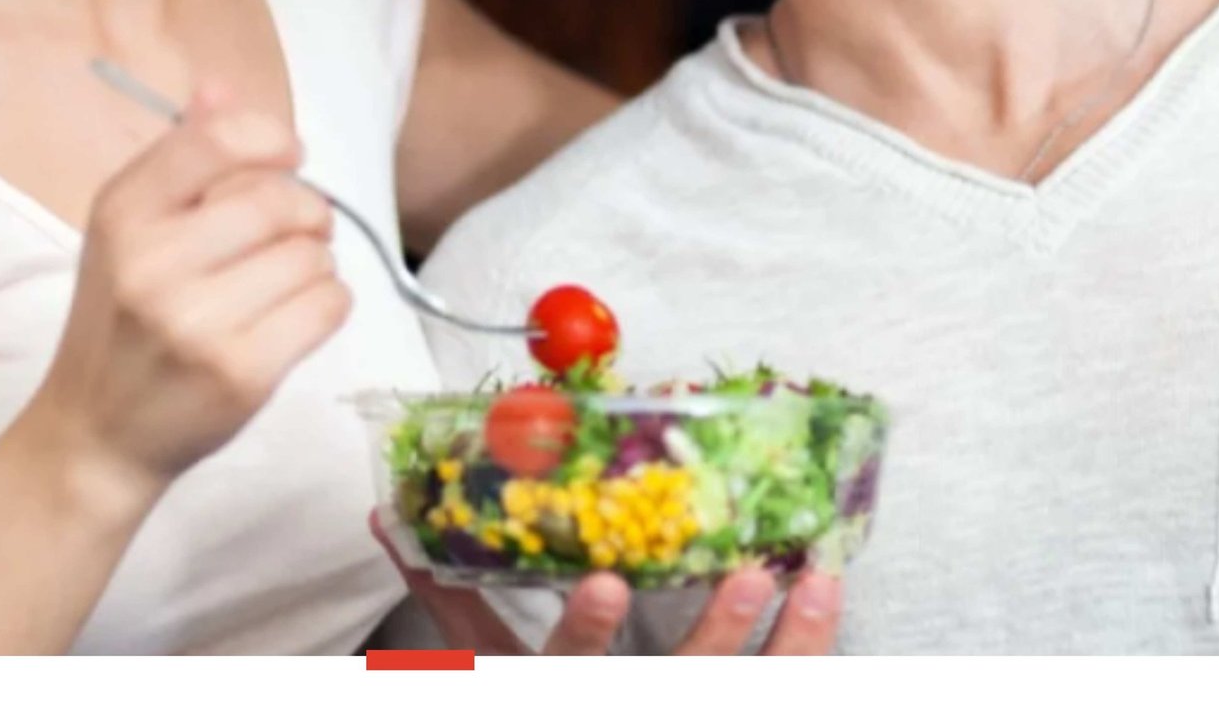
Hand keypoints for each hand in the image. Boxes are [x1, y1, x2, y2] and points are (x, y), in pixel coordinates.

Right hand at [24, 84, 351, 512]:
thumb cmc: (122, 320)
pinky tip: (296, 314)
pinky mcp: (240, 372)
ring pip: (310, 255)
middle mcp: (152, 263)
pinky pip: (327, 305)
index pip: (217, 140)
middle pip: (277, 200)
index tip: (289, 157)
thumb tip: (221, 86)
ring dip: (316, 262)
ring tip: (284, 281)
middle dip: (307, 209)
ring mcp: (195, 322)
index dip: (271, 139)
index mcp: (123, 213)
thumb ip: (181, 157)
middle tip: (300, 229)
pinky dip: (329, 302)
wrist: (96, 433)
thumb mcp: (129, 230)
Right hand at [371, 511, 842, 654]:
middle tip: (749, 576)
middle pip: (671, 684)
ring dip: (788, 641)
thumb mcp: (482, 669)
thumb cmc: (539, 697)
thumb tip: (389, 520)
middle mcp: (618, 708)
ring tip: (812, 582)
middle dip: (716, 636)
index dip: (587, 631)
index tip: (609, 583)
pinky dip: (810, 651)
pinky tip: (829, 599)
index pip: (565, 665)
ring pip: (738, 692)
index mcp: (557, 693)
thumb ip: (446, 601)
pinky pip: (773, 697)